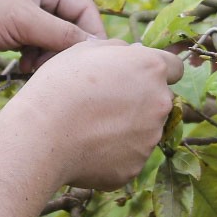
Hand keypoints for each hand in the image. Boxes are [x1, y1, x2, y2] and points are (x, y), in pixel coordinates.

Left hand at [0, 0, 106, 67]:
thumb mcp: (22, 20)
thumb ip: (60, 34)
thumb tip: (95, 48)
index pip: (82, 7)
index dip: (92, 34)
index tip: (94, 63)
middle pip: (67, 26)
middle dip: (65, 49)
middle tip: (56, 71)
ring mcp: (18, 14)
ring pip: (49, 40)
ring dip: (47, 58)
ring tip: (33, 70)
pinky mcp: (4, 31)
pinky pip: (30, 48)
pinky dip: (32, 61)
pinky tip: (22, 70)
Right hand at [0, 39, 183, 190]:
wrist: (42, 135)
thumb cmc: (59, 86)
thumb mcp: (84, 49)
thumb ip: (119, 49)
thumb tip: (134, 52)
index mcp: (151, 68)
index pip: (174, 68)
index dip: (155, 72)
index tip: (136, 77)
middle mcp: (160, 102)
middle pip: (158, 100)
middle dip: (138, 101)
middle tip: (102, 104)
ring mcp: (150, 138)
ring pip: (144, 130)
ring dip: (126, 128)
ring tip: (89, 127)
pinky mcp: (136, 167)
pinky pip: (128, 156)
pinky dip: (113, 153)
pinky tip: (86, 147)